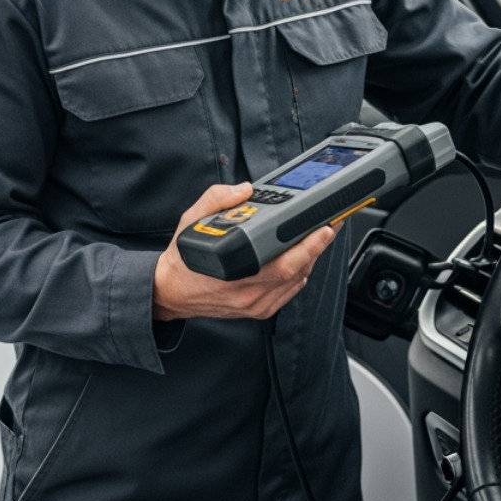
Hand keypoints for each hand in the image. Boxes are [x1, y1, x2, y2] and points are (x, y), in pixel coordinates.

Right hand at [152, 182, 336, 320]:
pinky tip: (302, 256)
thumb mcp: (191, 220)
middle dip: (318, 245)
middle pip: (297, 271)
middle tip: (330, 223)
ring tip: (318, 235)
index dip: (308, 245)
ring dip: (311, 258)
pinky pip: (290, 292)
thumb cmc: (183, 259)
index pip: (282, 262)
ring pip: (297, 281)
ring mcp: (255, 304)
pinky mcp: (259, 310)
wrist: (170, 292)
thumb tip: (244, 189)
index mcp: (233, 270)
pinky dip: (301, 273)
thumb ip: (217, 199)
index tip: (324, 226)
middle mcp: (247, 292)